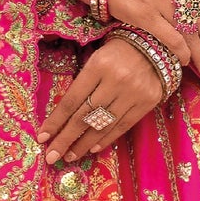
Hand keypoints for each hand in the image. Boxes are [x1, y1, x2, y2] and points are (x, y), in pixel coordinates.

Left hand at [37, 36, 165, 165]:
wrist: (157, 43)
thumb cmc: (118, 51)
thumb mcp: (96, 58)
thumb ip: (82, 84)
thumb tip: (62, 116)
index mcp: (98, 66)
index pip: (72, 100)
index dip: (56, 121)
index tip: (42, 137)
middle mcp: (116, 81)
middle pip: (84, 117)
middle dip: (65, 139)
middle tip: (52, 156)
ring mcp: (133, 94)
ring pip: (103, 126)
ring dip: (83, 144)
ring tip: (70, 156)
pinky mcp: (147, 103)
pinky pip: (122, 127)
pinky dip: (105, 139)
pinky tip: (92, 149)